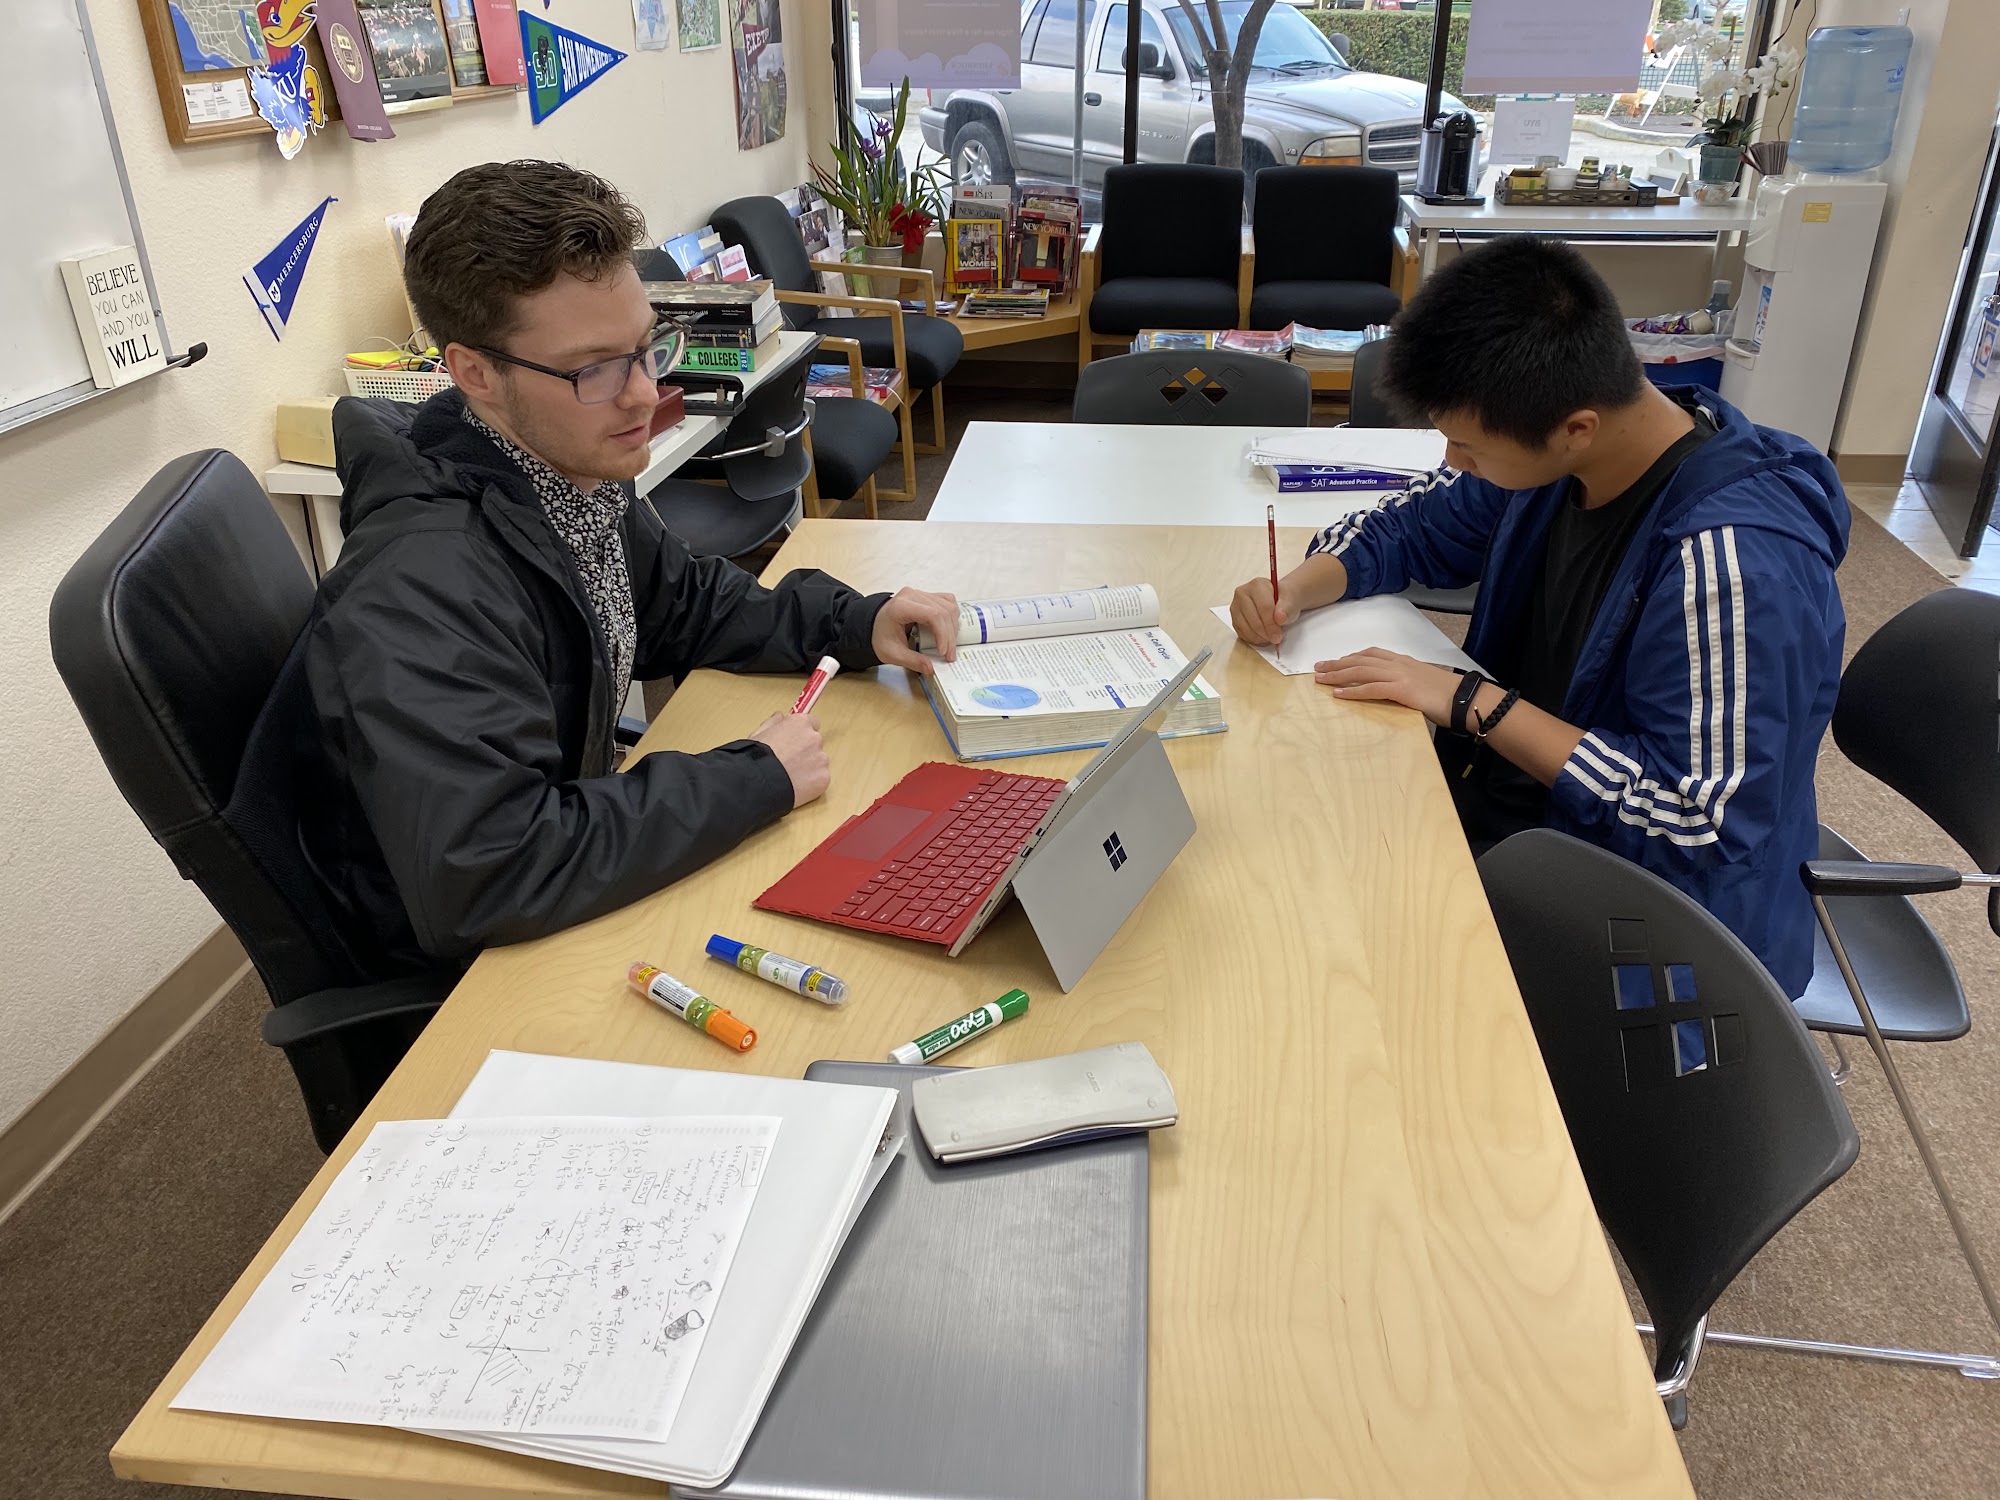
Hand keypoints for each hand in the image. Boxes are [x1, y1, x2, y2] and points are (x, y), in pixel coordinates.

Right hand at [750, 712, 830, 807]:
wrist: (759, 782)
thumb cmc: (756, 757)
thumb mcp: (759, 733)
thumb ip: (773, 722)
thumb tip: (779, 717)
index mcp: (800, 723)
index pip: (812, 723)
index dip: (802, 732)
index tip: (796, 739)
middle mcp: (814, 738)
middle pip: (815, 743)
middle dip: (805, 751)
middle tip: (789, 761)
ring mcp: (821, 759)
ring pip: (819, 761)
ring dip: (809, 767)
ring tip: (790, 775)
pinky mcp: (824, 778)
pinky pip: (820, 778)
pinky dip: (811, 782)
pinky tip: (796, 785)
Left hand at [871, 588, 960, 674]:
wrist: (873, 625)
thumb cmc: (880, 635)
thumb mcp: (892, 653)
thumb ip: (912, 661)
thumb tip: (931, 668)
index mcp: (901, 606)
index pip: (932, 615)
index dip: (942, 634)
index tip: (943, 651)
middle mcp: (913, 595)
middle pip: (943, 612)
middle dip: (950, 636)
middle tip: (949, 655)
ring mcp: (921, 594)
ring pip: (949, 606)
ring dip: (953, 628)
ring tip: (949, 645)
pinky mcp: (927, 597)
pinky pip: (947, 602)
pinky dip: (952, 616)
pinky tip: (949, 629)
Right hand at [1230, 575, 1297, 646]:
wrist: (1279, 600)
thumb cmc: (1284, 599)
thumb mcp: (1292, 600)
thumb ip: (1287, 608)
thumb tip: (1280, 618)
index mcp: (1257, 585)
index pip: (1264, 607)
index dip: (1271, 624)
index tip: (1278, 635)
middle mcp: (1243, 593)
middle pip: (1253, 619)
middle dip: (1266, 632)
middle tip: (1276, 638)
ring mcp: (1236, 606)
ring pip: (1245, 628)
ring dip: (1259, 637)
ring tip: (1270, 637)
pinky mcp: (1234, 618)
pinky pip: (1241, 633)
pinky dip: (1252, 639)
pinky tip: (1262, 637)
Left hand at [1313, 649, 1460, 727]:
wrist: (1465, 698)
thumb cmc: (1448, 695)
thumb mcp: (1423, 682)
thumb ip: (1407, 682)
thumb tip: (1397, 689)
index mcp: (1404, 661)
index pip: (1372, 654)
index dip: (1352, 657)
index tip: (1336, 661)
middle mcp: (1399, 664)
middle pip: (1360, 660)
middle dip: (1337, 664)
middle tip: (1317, 668)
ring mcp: (1399, 676)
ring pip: (1361, 672)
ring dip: (1338, 675)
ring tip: (1320, 679)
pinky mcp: (1401, 690)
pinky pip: (1371, 689)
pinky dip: (1352, 691)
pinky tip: (1338, 695)